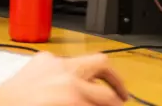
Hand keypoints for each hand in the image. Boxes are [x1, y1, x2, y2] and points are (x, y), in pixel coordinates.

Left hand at [0, 52, 127, 105]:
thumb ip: (87, 103)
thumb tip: (100, 102)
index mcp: (75, 93)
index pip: (109, 98)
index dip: (117, 104)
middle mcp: (67, 72)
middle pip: (102, 65)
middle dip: (115, 81)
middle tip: (120, 97)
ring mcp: (53, 62)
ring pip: (84, 61)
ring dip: (93, 76)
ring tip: (96, 93)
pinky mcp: (41, 59)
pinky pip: (64, 63)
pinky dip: (71, 74)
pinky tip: (68, 87)